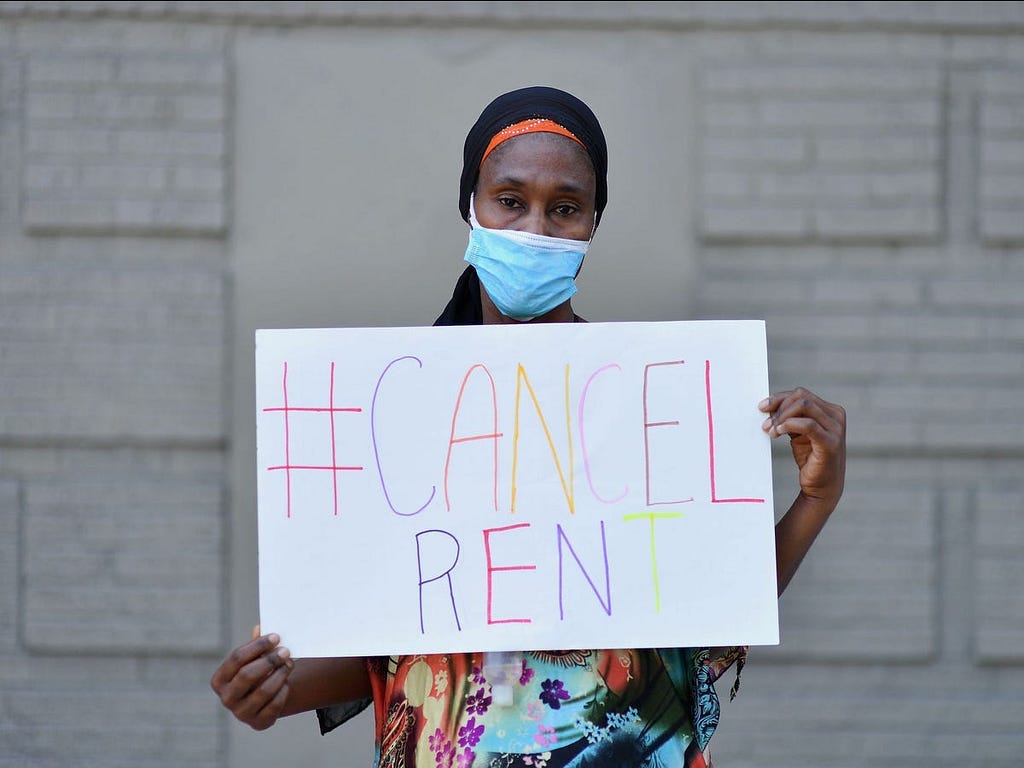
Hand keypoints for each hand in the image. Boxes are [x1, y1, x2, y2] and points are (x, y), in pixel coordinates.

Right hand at [210, 626, 293, 730]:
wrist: (263, 701)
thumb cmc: (256, 672)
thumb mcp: (253, 659)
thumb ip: (255, 646)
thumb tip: (259, 628)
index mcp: (219, 680)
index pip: (236, 658)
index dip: (257, 646)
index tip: (276, 637)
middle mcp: (226, 698)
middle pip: (247, 675)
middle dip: (269, 660)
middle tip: (286, 650)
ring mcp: (241, 713)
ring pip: (263, 691)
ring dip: (280, 674)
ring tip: (290, 663)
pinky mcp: (258, 723)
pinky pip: (274, 705)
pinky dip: (283, 691)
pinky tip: (287, 681)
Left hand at [760, 387, 845, 510]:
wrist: (821, 487)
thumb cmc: (810, 458)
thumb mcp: (799, 433)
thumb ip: (790, 418)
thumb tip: (768, 406)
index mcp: (830, 411)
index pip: (801, 394)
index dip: (779, 398)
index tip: (762, 407)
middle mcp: (836, 417)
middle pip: (801, 397)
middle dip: (779, 407)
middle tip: (766, 424)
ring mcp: (835, 429)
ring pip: (804, 406)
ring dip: (782, 416)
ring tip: (771, 431)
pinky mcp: (830, 442)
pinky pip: (808, 424)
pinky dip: (789, 424)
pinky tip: (778, 432)